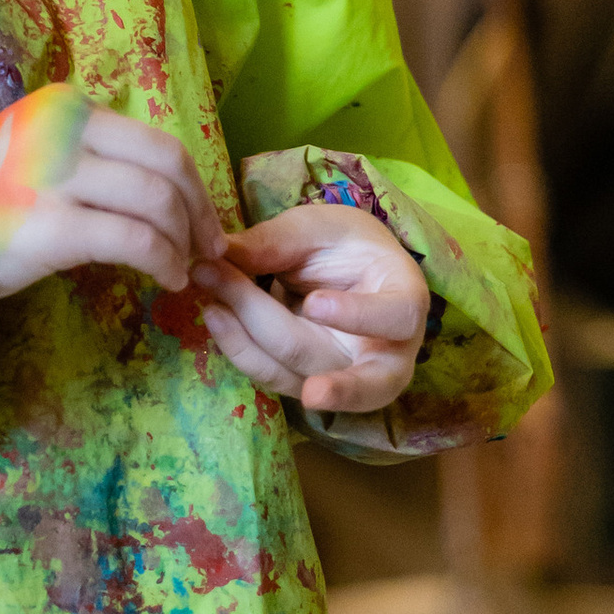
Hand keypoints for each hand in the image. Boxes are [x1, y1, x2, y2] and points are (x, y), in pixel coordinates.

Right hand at [0, 86, 227, 302]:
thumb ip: (91, 159)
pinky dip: (164, 262)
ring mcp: (55, 175)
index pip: (155, 141)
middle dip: (200, 211)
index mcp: (65, 109)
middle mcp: (63, 131)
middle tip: (207, 249)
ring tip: (182, 271)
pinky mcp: (51, 225)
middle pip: (168, 163)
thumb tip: (165, 194)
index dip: (193, 186)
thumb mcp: (35, 158)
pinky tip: (167, 281)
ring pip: (157, 201)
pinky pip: (135, 240)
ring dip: (184, 243)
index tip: (200, 221)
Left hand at [200, 198, 428, 417]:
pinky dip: (238, 348)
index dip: (356, 315)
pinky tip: (215, 314)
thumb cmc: (347, 246)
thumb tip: (223, 251)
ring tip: (208, 297)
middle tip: (219, 292)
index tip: (313, 303)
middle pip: (326, 358)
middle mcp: (386, 355)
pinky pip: (272, 376)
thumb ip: (279, 240)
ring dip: (242, 339)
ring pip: (293, 375)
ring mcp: (347, 380)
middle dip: (266, 329)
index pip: (395, 318)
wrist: (348, 276)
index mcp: (405, 301)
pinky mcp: (310, 385)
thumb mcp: (321, 228)